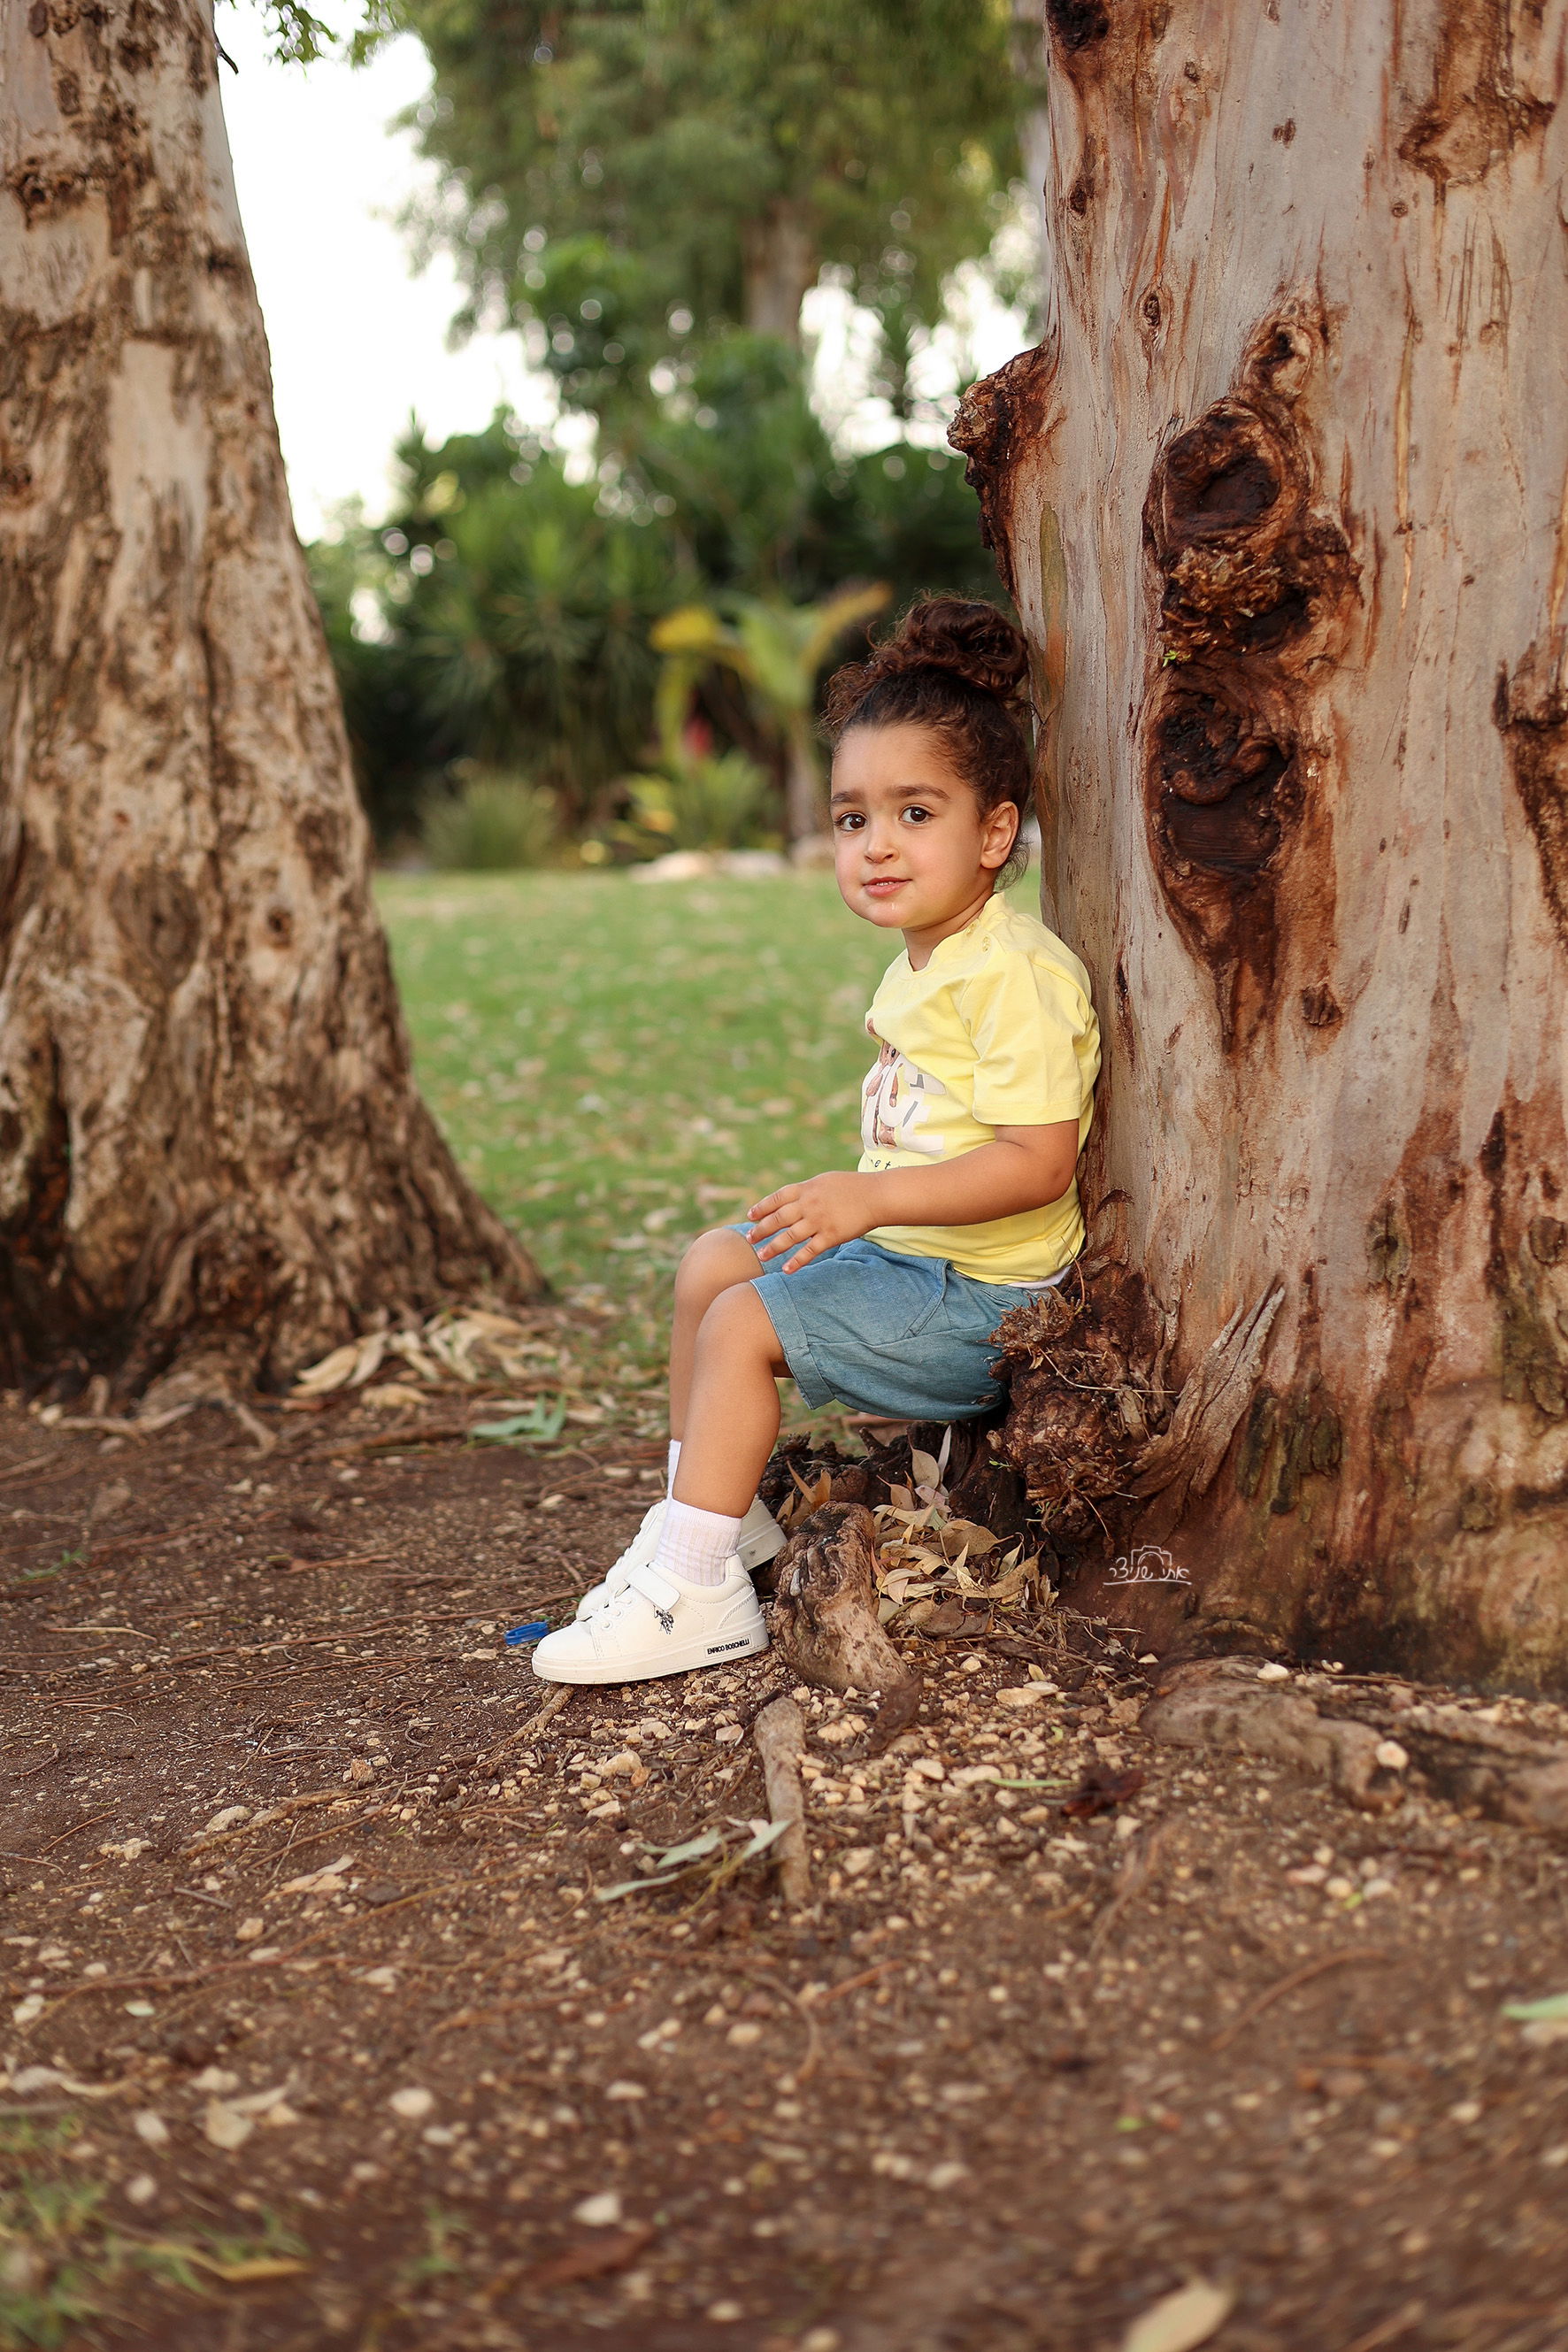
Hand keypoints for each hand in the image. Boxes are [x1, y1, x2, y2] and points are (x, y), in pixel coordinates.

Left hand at [747, 1172, 881, 1271]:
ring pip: (789, 1237)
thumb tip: (789, 1198)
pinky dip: (797, 1261)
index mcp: (806, 1189)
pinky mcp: (831, 1235)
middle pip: (778, 1219)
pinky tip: (787, 1270)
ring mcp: (819, 1221)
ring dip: (773, 1247)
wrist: (876, 1195)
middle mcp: (808, 1204)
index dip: (762, 1207)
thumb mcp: (825, 1181)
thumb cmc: (852, 1186)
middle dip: (761, 1230)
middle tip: (749, 1239)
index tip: (750, 1216)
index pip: (776, 1198)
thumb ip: (806, 1190)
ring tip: (761, 1256)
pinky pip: (809, 1251)